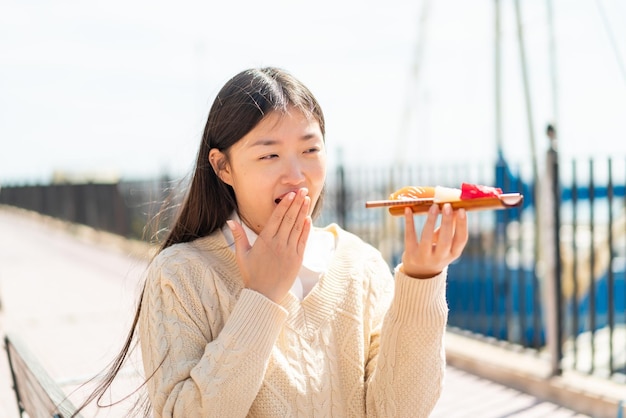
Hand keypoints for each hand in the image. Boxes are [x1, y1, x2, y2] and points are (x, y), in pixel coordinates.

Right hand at [228, 188, 310, 302]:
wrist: (264, 295)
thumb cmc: (251, 274)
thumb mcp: (241, 255)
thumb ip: (238, 236)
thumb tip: (230, 220)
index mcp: (265, 241)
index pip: (277, 218)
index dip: (285, 205)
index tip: (291, 194)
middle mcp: (278, 244)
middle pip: (289, 219)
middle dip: (297, 203)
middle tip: (303, 190)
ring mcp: (289, 251)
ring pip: (298, 227)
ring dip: (303, 212)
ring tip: (307, 199)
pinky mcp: (297, 259)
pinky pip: (303, 240)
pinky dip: (306, 229)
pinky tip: (308, 218)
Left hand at [401, 203, 467, 278]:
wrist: (419, 273)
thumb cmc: (436, 251)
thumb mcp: (446, 244)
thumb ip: (450, 228)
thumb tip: (456, 207)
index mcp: (453, 253)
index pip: (461, 239)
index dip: (462, 225)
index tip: (462, 210)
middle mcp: (440, 258)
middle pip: (445, 240)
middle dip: (447, 222)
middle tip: (448, 206)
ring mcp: (424, 257)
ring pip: (427, 238)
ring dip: (431, 221)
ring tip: (433, 206)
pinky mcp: (411, 255)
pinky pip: (410, 236)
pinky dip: (409, 222)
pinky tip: (408, 210)